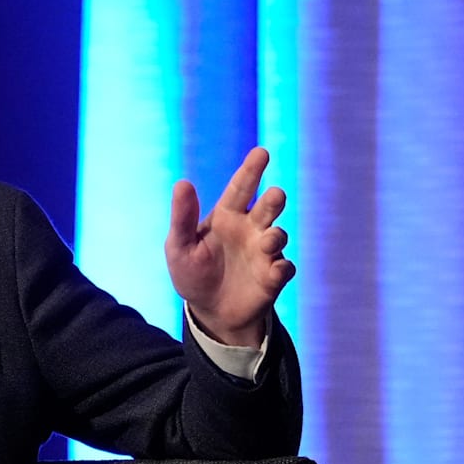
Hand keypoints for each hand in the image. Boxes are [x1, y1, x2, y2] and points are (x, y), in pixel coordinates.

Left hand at [165, 147, 294, 346]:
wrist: (209, 311)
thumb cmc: (191, 273)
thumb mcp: (179, 246)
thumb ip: (182, 217)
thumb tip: (182, 183)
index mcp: (226, 217)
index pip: (241, 188)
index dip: (251, 170)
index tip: (262, 152)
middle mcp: (250, 230)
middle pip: (267, 207)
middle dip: (273, 200)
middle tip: (275, 195)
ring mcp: (264, 253)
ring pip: (278, 235)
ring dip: (275, 236)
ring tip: (267, 240)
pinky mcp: (273, 277)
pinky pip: (284, 268)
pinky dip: (282, 268)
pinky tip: (274, 270)